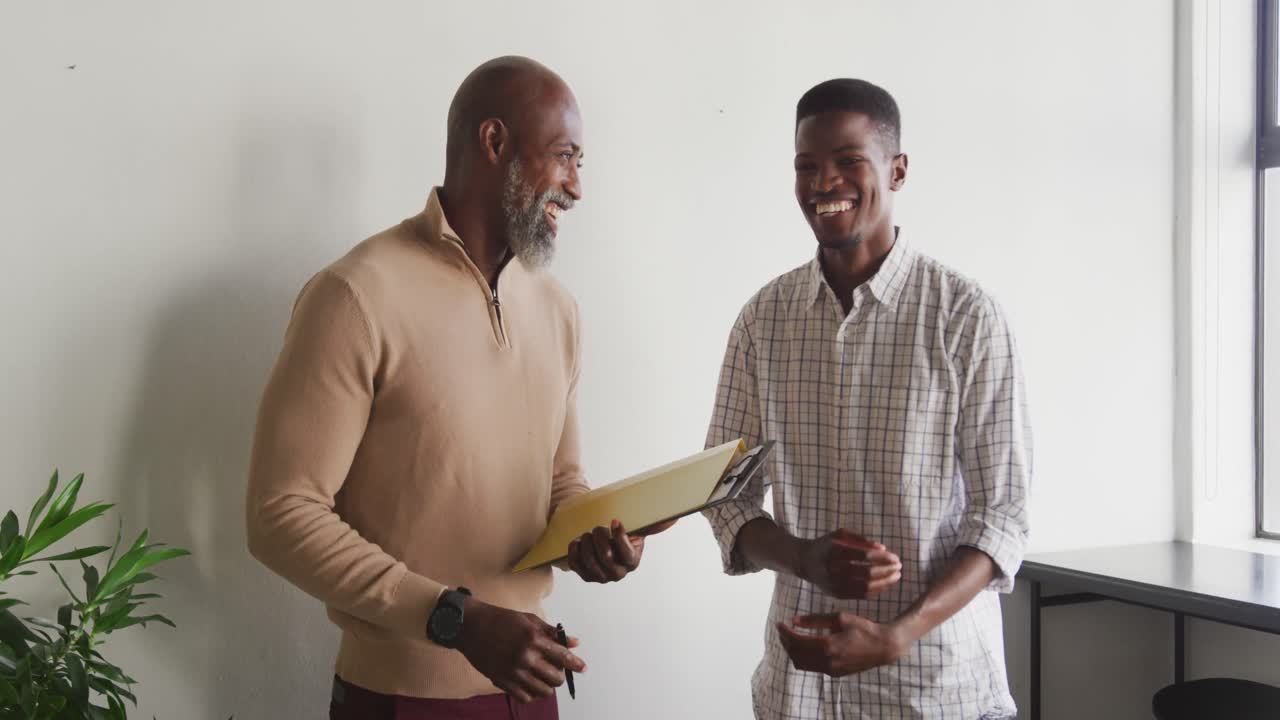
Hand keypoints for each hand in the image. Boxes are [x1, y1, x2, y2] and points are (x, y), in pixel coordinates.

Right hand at [456, 598, 585, 702]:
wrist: (471, 627)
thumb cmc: (501, 620)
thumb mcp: (529, 620)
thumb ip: (552, 633)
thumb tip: (575, 642)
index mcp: (533, 639)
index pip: (563, 657)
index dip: (576, 664)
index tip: (583, 668)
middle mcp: (525, 657)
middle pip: (556, 678)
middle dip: (560, 675)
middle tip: (556, 669)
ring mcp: (513, 672)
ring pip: (543, 691)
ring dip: (548, 686)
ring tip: (543, 677)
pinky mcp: (502, 681)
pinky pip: (525, 697)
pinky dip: (532, 693)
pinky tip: (530, 684)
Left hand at [567, 519, 649, 582]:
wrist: (607, 547)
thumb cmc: (624, 536)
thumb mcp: (638, 530)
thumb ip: (653, 525)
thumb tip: (672, 519)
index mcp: (632, 562)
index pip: (626, 552)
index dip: (619, 536)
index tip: (614, 520)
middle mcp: (618, 573)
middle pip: (606, 556)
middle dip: (600, 536)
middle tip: (599, 527)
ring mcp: (600, 577)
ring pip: (589, 559)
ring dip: (586, 541)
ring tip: (589, 533)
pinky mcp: (585, 575)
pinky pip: (575, 562)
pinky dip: (574, 548)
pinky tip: (580, 541)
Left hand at [776, 612, 907, 676]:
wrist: (883, 647)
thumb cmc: (863, 628)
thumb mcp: (839, 618)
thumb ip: (815, 619)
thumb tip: (793, 620)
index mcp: (828, 645)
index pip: (797, 641)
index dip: (784, 633)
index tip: (779, 623)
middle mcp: (827, 661)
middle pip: (796, 654)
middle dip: (785, 642)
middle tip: (782, 630)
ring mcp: (831, 669)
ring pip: (801, 664)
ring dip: (792, 651)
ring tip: (790, 638)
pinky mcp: (835, 674)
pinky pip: (812, 667)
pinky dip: (803, 657)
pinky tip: (804, 646)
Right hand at [794, 529, 901, 598]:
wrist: (803, 561)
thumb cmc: (826, 545)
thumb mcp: (840, 535)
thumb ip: (861, 539)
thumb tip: (883, 547)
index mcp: (833, 551)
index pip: (864, 555)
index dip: (882, 557)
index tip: (896, 557)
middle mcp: (832, 569)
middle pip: (866, 573)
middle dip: (886, 570)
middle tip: (900, 567)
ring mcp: (833, 584)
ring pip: (865, 587)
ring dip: (884, 583)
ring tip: (897, 577)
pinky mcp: (836, 594)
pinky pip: (860, 595)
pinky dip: (876, 591)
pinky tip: (885, 585)